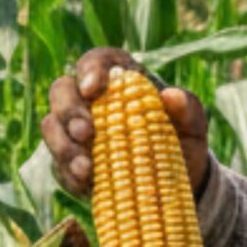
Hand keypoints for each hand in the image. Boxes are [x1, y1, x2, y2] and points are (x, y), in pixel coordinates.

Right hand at [42, 47, 212, 198]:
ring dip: (64, 146)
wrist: (177, 181)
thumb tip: (172, 96)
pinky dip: (69, 173)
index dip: (90, 70)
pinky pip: (57, 163)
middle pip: (62, 90)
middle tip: (86, 133)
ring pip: (52, 126)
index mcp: (119, 80)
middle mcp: (90, 100)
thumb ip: (188, 107)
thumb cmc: (182, 140)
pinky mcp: (69, 162)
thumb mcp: (193, 125)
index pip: (97, 61)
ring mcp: (75, 131)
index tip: (93, 89)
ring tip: (87, 168)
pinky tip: (85, 185)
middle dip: (69, 110)